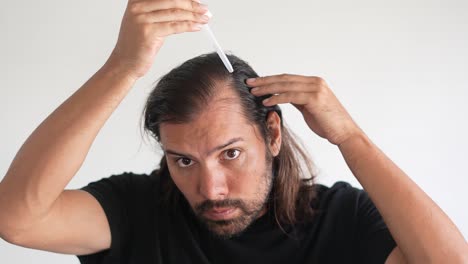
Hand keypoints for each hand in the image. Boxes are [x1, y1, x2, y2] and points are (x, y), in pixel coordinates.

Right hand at [108, 0, 209, 79]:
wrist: (125, 63)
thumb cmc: (138, 43)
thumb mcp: (148, 22)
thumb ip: (162, 12)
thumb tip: (186, 6)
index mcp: (136, 1)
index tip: (197, 1)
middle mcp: (137, 7)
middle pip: (172, 1)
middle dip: (192, 5)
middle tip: (205, 9)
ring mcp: (141, 19)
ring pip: (175, 14)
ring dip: (194, 16)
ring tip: (205, 18)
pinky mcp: (148, 32)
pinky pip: (174, 27)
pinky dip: (188, 26)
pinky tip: (197, 27)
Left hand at [247, 74, 362, 145]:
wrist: (344, 133)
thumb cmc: (327, 123)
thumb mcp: (310, 108)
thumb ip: (298, 99)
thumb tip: (282, 96)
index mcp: (314, 82)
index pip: (287, 78)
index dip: (270, 79)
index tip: (256, 82)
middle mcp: (315, 82)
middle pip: (284, 79)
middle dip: (265, 81)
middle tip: (249, 83)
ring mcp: (316, 89)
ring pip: (286, 85)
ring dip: (267, 88)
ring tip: (254, 92)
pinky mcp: (315, 98)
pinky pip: (290, 96)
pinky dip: (277, 98)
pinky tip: (266, 101)